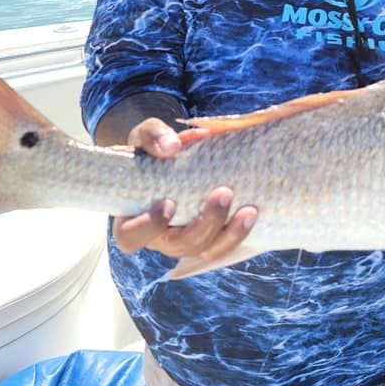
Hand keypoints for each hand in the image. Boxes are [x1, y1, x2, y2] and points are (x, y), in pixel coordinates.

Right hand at [111, 118, 257, 256]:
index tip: (167, 203)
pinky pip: (224, 246)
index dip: (148, 227)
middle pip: (179, 246)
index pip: (131, 236)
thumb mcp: (146, 135)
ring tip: (249, 210)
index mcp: (132, 218)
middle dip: (205, 225)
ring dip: (230, 234)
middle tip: (223, 193)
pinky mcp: (209, 237)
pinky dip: (239, 233)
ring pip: (206, 250)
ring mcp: (185, 240)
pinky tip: (253, 213)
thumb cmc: (153, 148)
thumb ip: (153, 136)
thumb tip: (173, 146)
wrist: (174, 155)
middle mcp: (159, 237)